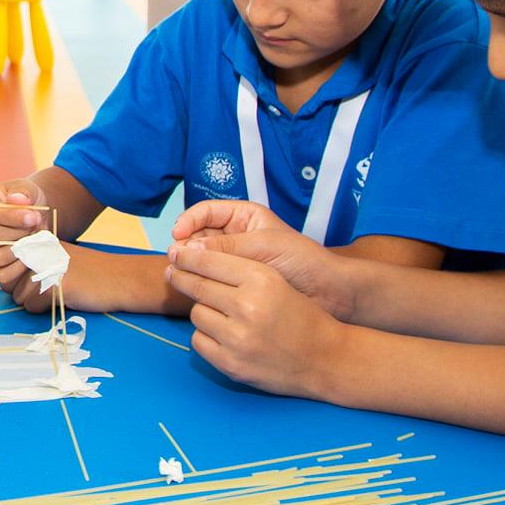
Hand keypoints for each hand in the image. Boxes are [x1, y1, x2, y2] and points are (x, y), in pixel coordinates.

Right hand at [0, 179, 50, 308]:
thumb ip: (24, 192)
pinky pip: (0, 275)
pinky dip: (18, 269)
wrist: (31, 218)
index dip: (13, 217)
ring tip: (30, 241)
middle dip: (18, 234)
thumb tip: (17, 200)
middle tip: (33, 229)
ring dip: (19, 251)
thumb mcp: (29, 190)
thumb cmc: (27, 202)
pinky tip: (27, 255)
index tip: (33, 217)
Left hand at [164, 243, 346, 397]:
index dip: (188, 256)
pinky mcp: (231, 364)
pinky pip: (199, 341)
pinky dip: (206, 335)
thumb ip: (239, 269)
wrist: (326, 358)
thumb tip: (192, 258)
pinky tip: (222, 333)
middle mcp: (248, 307)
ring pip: (196, 314)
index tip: (176, 253)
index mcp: (261, 280)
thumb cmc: (300, 314)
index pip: (209, 261)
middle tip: (172, 272)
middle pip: (197, 286)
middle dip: (181, 277)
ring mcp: (238, 339)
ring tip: (218, 311)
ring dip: (203, 310)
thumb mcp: (276, 281)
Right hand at [170, 201, 352, 318]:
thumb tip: (187, 249)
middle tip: (175, 260)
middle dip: (185, 244)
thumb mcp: (264, 247)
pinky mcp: (236, 283)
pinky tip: (193, 289)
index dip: (189, 221)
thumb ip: (227, 247)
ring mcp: (235, 261)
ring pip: (202, 258)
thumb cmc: (303, 260)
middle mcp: (236, 236)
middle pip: (199, 234)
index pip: (207, 211)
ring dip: (190, 264)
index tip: (177, 235)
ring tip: (180, 275)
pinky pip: (212, 278)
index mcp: (244, 217)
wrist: (329, 293)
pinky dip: (200, 281)